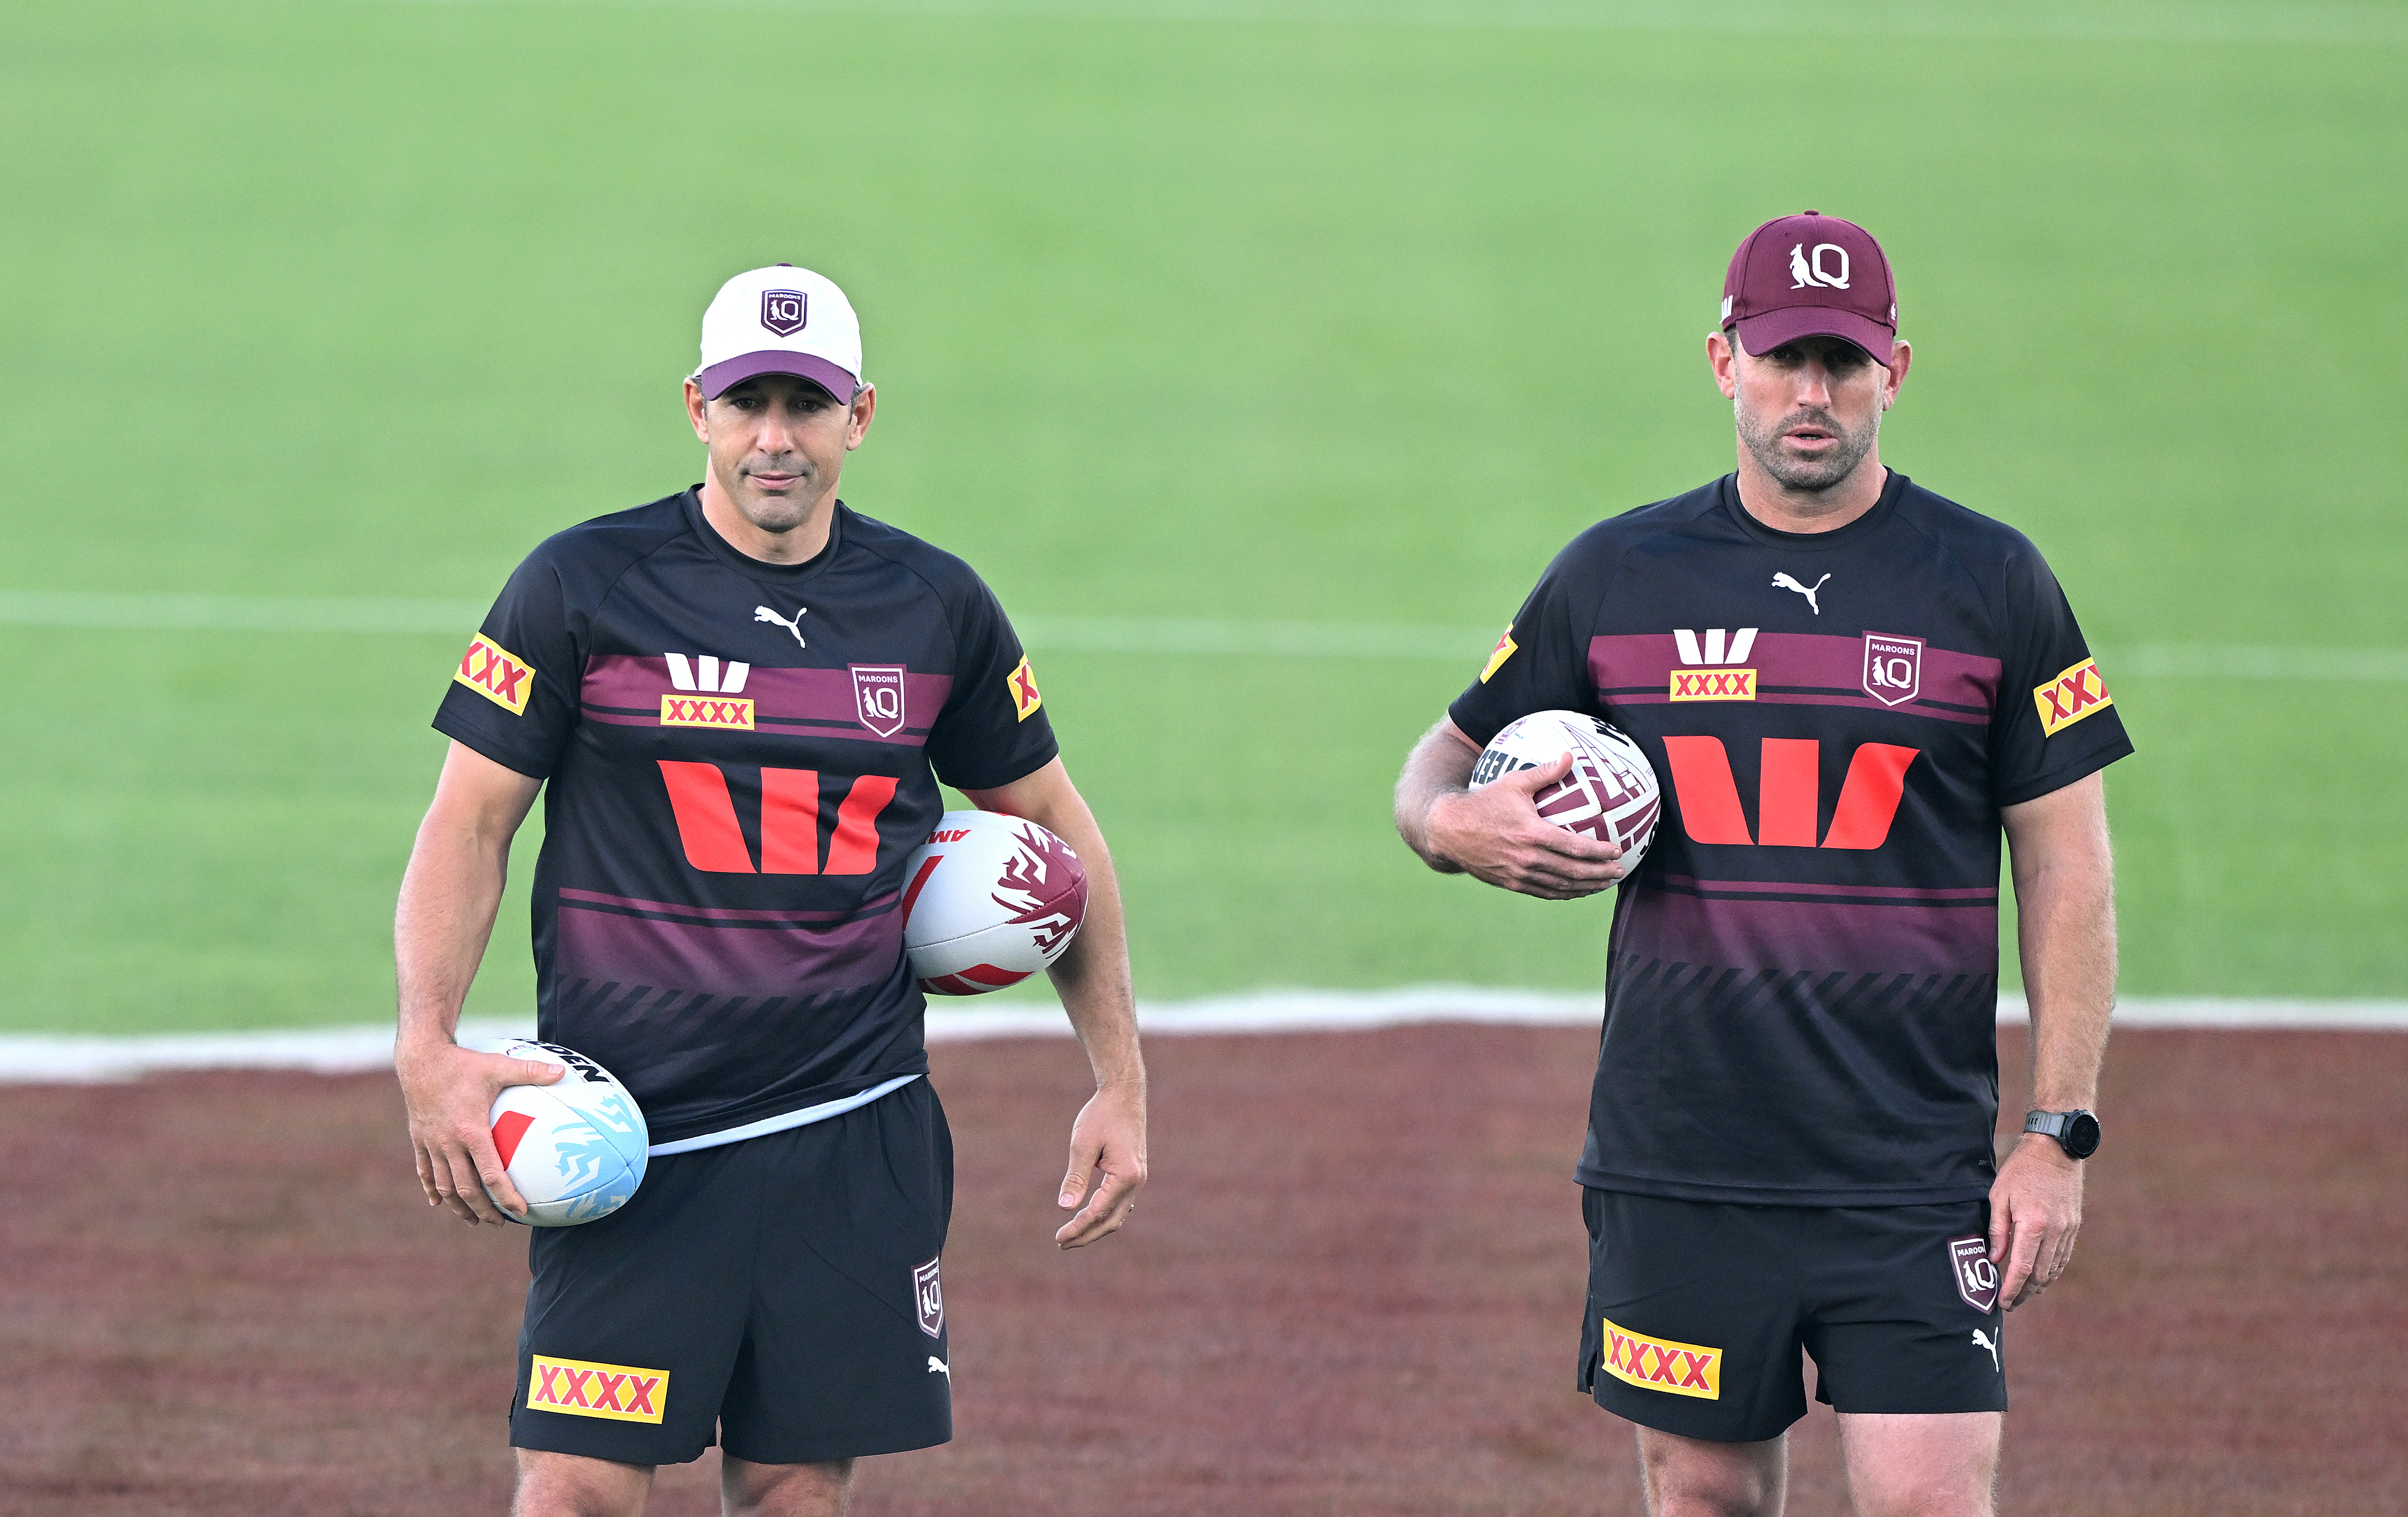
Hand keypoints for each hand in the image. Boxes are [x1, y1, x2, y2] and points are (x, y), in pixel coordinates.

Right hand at [396, 1040, 566, 1224]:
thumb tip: (562, 1071)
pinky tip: (438, 1202)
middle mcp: (448, 1142)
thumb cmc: (462, 1063)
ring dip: (458, 1206)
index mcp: (471, 1130)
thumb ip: (530, 1071)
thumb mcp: (497, 1065)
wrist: (420, 1058)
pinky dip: (432, 1189)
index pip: (490, 1173)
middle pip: (465, 1188)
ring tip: (473, 1220)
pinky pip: (424, 1171)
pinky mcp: (419, 1139)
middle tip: (499, 1223)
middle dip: (483, 1210)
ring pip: (443, 1185)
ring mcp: (431, 1143)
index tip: (520, 1212)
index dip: (506, 1196)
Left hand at [1055, 1080, 1146, 1248]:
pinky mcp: (1135, 1173)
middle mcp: (1137, 1181)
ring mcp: (1138, 1178)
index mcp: (1125, 1176)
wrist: (1124, 1092)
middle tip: (1062, 1243)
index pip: (1097, 1212)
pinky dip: (1105, 1214)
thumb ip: (1075, 1178)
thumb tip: (1065, 1208)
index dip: (1077, 1227)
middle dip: (1086, 1235)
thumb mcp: (1083, 1145)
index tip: (1058, 1237)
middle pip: (1111, 1221)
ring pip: (1118, 1214)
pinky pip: (1121, 1202)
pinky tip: (1090, 1217)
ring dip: (1096, 1227)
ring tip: (1072, 1234)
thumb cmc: (1101, 1115)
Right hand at [1424, 753, 1625, 899]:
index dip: (1599, 852)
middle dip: (1600, 873)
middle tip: (1619, 871)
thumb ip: (1544, 772)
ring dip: (1585, 887)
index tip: (1618, 850)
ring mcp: (1518, 875)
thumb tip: (1571, 756)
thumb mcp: (1513, 782)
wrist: (1448, 829)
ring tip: (1604, 884)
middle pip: (1572, 871)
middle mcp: (1527, 858)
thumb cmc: (1482, 801)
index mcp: (1531, 834)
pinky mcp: (1510, 883)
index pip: (1574, 847)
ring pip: (1560, 886)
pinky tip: (1576, 890)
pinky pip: (1544, 892)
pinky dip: (1564, 893)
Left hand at [1988, 1133, 2084, 1308]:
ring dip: (2039, 1285)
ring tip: (2023, 1294)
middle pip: (2040, 1274)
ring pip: (2054, 1268)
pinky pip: (2064, 1256)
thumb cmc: (2021, 1170)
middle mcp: (2055, 1231)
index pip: (2023, 1268)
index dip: (2012, 1288)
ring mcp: (2068, 1229)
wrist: (2055, 1150)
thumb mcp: (1999, 1195)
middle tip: (2010, 1304)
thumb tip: (1994, 1259)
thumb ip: (1997, 1230)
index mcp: (2033, 1224)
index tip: (2002, 1302)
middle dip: (2024, 1293)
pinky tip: (2041, 1277)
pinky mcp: (2074, 1225)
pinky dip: (2052, 1271)